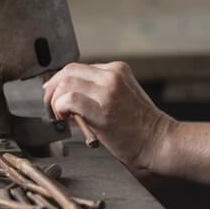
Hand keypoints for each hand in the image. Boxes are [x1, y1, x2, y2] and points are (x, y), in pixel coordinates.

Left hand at [43, 61, 174, 173]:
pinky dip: (60, 108)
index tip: (54, 93)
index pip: (78, 68)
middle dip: (53, 88)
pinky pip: (69, 100)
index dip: (61, 81)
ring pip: (66, 83)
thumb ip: (98, 90)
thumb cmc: (140, 125)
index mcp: (117, 70)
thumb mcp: (122, 95)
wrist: (158, 141)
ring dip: (56, 100)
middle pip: (69, 71)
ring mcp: (108, 91)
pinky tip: (65, 118)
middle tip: (51, 104)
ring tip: (61, 114)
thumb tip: (67, 97)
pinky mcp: (102, 110)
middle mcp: (112, 76)